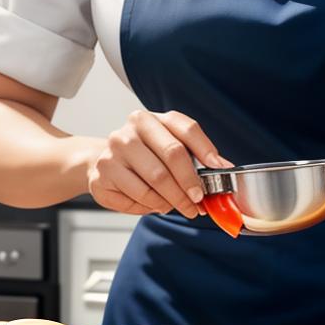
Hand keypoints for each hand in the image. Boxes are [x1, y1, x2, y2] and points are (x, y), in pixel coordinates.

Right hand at [88, 109, 232, 218]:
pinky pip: (138, 195)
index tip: (219, 170)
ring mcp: (115, 149)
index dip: (206, 150)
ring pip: (156, 179)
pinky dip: (152, 205)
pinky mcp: (103, 172)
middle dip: (190, 182)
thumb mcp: (165, 147)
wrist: (101, 162)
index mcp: (152, 118)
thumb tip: (224, 168)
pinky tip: (155, 204)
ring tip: (177, 206)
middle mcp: (132, 128)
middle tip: (198, 201)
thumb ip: (193, 155)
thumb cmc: (141, 157)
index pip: (186, 129)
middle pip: (172, 154)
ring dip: (172, 199)